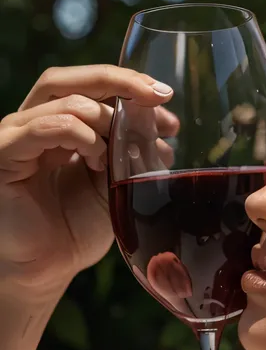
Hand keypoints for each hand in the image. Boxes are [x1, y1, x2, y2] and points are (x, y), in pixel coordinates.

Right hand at [0, 65, 174, 301]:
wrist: (43, 270)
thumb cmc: (75, 229)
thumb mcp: (114, 185)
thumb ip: (132, 154)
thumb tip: (166, 133)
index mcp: (59, 126)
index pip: (90, 87)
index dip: (129, 87)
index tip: (165, 101)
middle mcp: (34, 124)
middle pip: (70, 79)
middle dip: (119, 81)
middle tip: (157, 96)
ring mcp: (16, 136)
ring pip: (63, 98)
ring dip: (102, 117)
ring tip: (119, 149)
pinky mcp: (5, 154)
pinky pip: (43, 126)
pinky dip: (79, 134)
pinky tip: (97, 156)